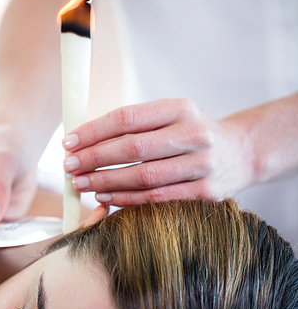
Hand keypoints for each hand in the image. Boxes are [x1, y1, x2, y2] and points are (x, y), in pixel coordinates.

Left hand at [62, 98, 254, 205]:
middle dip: (94, 158)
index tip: (68, 143)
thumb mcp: (170, 118)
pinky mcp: (206, 193)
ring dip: (106, 182)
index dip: (93, 131)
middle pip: (132, 148)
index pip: (126, 118)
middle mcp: (194, 134)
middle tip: (69, 167)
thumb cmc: (190, 135)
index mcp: (180, 108)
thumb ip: (133, 126)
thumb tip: (82, 140)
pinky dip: (127, 200)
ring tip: (81, 183)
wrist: (240, 154)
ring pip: (143, 177)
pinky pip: (158, 200)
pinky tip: (106, 198)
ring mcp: (202, 165)